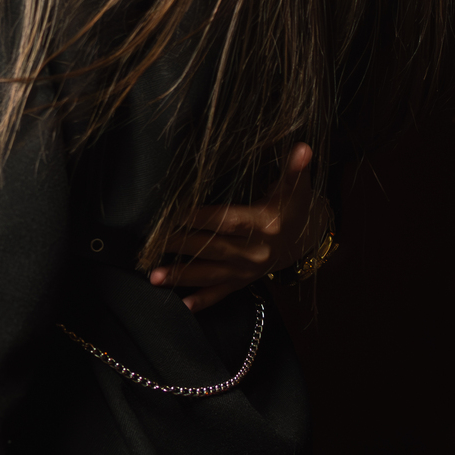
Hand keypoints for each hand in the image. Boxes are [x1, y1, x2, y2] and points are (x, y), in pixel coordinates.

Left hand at [148, 142, 329, 311]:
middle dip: (180, 247)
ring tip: (154, 277)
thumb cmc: (293, 207)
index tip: (173, 213)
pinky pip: (222, 294)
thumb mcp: (296, 188)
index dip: (201, 217)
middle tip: (150, 245)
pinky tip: (183, 306)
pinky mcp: (243, 282)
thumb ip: (295, 170)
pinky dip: (203, 301)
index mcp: (264, 224)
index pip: (227, 220)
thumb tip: (303, 148)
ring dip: (182, 277)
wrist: (304, 240)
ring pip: (211, 275)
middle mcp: (255, 251)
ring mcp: (248, 270)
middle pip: (213, 248)